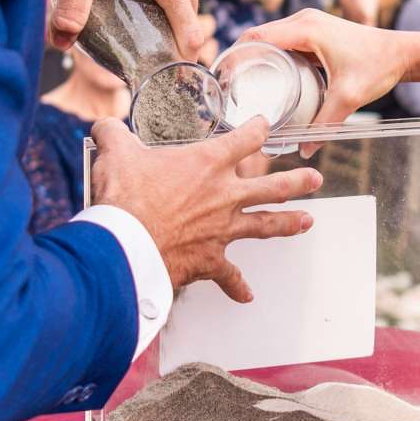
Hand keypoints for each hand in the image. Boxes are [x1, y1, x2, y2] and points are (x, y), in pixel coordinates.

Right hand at [85, 116, 325, 302]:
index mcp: (207, 163)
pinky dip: (238, 287)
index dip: (257, 129)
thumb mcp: (117, 152)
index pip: (244, 139)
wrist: (127, 243)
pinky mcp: (210, 261)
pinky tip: (247, 295)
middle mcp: (224, 195)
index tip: (264, 124)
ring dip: (289, 223)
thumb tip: (105, 127)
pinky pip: (230, 276)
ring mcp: (222, 230)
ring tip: (308, 222)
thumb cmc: (125, 196)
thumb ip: (114, 134)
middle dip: (297, 181)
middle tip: (315, 178)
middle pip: (272, 186)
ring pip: (265, 225)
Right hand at [239, 11, 411, 127]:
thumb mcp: (348, 97)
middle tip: (230, 87)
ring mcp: (309, 23)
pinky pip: (285, 41)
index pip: (256, 36)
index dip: (236, 54)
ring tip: (244, 84)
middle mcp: (304, 20)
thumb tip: (305, 150)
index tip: (224, 76)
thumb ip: (325, 124)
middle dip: (243, 58)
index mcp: (305, 29)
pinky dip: (274, 56)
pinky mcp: (316, 31)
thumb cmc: (378, 65)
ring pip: (272, 38)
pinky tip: (270, 78)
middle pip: (259, 36)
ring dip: (258, 56)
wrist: (402, 52)